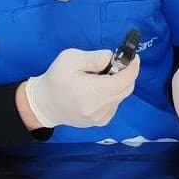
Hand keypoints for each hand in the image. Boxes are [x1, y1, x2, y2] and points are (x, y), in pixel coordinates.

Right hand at [24, 48, 138, 128]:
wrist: (45, 104)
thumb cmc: (56, 78)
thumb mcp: (70, 59)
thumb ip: (94, 57)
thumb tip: (113, 58)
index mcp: (90, 92)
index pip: (123, 81)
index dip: (132, 67)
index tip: (133, 57)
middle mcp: (98, 109)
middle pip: (126, 89)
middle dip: (125, 74)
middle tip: (115, 63)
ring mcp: (100, 118)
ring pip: (121, 96)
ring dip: (117, 83)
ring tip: (99, 78)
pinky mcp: (101, 122)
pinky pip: (115, 103)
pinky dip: (112, 93)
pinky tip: (97, 90)